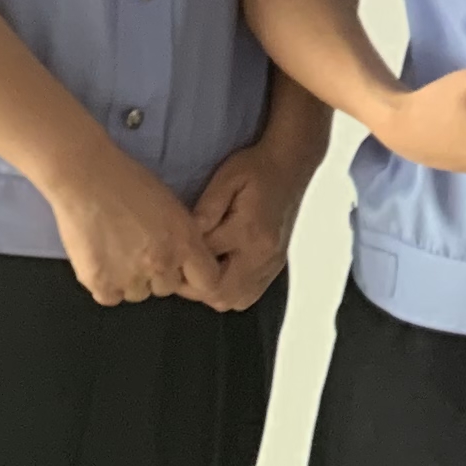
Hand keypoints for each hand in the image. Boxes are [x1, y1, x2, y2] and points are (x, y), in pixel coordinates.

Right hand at [44, 155, 233, 308]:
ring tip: (116, 250)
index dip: (196, 277)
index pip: (208, 281)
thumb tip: (183, 262)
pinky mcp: (100, 283)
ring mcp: (130, 276)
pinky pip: (110, 297)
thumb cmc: (128, 182)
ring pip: (138, 294)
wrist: (85, 177)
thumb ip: (182, 238)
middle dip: (158, 274)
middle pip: (167, 288)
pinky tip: (101, 260)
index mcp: (185, 242)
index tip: (184, 271)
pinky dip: (106, 285)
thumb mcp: (172, 207)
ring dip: (131, 280)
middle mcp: (161, 263)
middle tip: (139, 250)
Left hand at [188, 135, 315, 312]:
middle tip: (185, 264)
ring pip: (236, 300)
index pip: (207, 265)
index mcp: (248, 232)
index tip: (175, 252)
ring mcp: (272, 263)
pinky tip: (222, 268)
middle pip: (222, 294)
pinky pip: (249, 295)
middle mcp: (263, 254)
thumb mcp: (226, 179)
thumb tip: (187, 238)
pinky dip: (231, 290)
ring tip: (203, 267)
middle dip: (197, 286)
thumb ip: (206, 210)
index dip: (185, 263)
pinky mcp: (275, 265)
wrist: (291, 165)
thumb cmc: (256, 168)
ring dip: (214, 290)